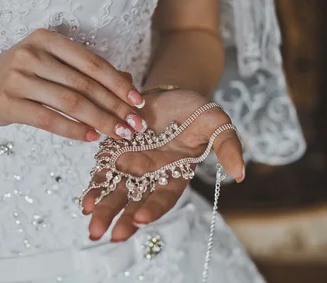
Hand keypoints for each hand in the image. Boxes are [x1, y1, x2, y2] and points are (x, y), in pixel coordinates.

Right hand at [0, 29, 146, 140]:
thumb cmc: (20, 76)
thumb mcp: (49, 63)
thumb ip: (85, 71)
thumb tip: (128, 82)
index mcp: (46, 38)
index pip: (91, 62)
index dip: (118, 83)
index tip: (138, 102)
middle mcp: (31, 53)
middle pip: (84, 84)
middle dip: (114, 107)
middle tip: (135, 125)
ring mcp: (17, 78)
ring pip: (69, 102)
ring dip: (100, 121)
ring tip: (119, 134)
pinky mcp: (7, 103)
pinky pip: (48, 119)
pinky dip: (73, 130)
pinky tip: (91, 138)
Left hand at [81, 88, 243, 241]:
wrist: (170, 92)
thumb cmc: (196, 110)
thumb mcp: (216, 123)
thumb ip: (228, 146)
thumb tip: (241, 174)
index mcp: (176, 174)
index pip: (164, 196)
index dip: (152, 208)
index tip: (139, 218)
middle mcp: (152, 175)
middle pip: (135, 201)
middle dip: (121, 218)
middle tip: (109, 234)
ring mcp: (132, 166)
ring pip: (116, 192)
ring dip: (104, 209)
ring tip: (92, 225)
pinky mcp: (115, 153)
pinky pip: (103, 173)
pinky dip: (94, 187)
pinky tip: (85, 202)